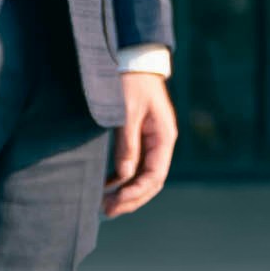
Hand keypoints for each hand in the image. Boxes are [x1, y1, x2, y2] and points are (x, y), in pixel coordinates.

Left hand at [106, 72, 179, 211]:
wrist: (134, 59)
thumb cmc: (131, 82)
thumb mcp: (126, 112)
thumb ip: (127, 145)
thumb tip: (125, 177)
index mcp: (164, 137)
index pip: (154, 176)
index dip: (136, 193)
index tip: (116, 203)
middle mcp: (161, 143)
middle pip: (150, 181)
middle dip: (131, 198)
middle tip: (107, 211)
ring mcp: (152, 141)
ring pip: (142, 175)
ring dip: (126, 191)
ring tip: (105, 204)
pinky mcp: (140, 137)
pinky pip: (134, 165)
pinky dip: (122, 178)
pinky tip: (107, 186)